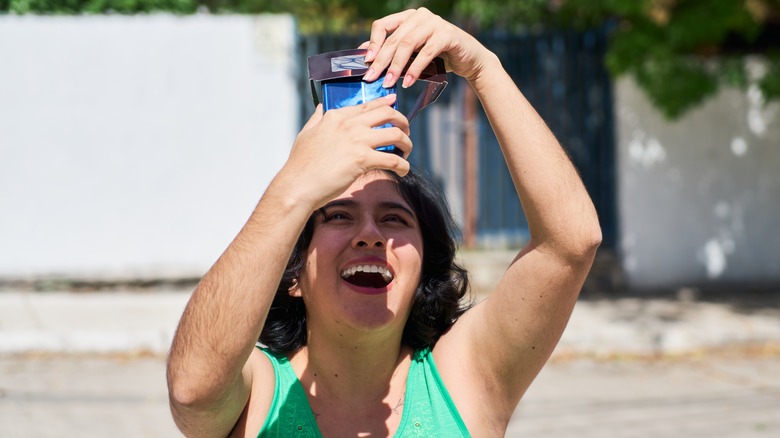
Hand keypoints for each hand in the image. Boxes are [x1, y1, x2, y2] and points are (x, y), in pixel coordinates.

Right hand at [274, 95, 411, 210]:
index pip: (367, 105)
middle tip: (406, 133)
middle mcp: (349, 124)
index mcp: (336, 116)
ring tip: (406, 153)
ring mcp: (357, 141)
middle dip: (402, 121)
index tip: (395, 103)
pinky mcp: (363, 160)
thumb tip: (320, 108)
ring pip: (396, 134)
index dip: (385, 103)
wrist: (298, 186)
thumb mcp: (306, 134)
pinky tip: (403, 171)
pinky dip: (403, 165)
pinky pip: (394, 160)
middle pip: (388, 114)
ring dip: (407, 144)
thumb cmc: (300, 165)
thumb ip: (316, 119)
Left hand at [360, 8, 494, 87]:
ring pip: (408, 44)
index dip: (373, 43)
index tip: (367, 63)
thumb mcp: (412, 54)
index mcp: (408, 17)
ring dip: (396, 66)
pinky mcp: (447, 35)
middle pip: (394, 38)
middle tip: (372, 79)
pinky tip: (408, 82)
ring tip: (389, 83)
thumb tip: (365, 56)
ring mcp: (434, 23)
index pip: (382, 25)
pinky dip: (415, 69)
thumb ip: (393, 52)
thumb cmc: (438, 57)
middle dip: (381, 61)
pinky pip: (426, 52)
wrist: (470, 60)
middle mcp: (420, 16)